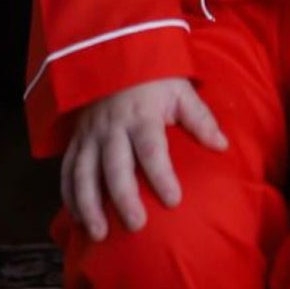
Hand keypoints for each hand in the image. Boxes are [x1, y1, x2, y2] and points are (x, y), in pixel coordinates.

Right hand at [60, 78, 227, 241]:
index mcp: (142, 115)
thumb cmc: (155, 79)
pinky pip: (67, 170)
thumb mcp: (180, 91)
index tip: (174, 201)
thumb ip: (200, 119)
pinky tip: (78, 219)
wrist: (116, 54)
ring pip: (84, 173)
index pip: (152, 149)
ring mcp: (91, 135)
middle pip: (115, 166)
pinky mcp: (76, 140)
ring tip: (99, 233)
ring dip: (89, 205)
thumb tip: (222, 146)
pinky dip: (69, 196)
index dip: (162, 176)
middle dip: (124, 198)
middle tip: (137, 225)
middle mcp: (113, 128)